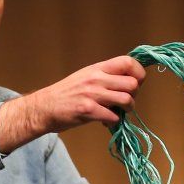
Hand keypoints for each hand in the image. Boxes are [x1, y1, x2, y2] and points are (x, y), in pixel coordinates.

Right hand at [0, 55, 145, 151]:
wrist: (44, 107)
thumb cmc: (66, 93)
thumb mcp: (85, 77)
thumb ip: (105, 77)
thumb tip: (129, 83)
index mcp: (97, 68)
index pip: (128, 62)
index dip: (139, 73)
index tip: (136, 84)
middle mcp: (96, 78)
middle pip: (132, 83)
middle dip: (134, 95)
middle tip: (125, 102)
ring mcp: (92, 94)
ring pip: (126, 100)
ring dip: (127, 110)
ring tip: (119, 112)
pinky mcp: (87, 110)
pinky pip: (113, 117)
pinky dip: (113, 122)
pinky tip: (105, 121)